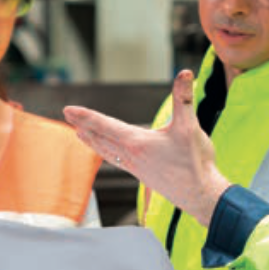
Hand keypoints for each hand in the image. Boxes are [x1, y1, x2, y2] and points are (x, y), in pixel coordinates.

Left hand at [64, 70, 230, 226]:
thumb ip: (184, 99)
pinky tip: (109, 153)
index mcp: (137, 142)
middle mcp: (131, 156)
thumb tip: (184, 73)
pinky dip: (107, 153)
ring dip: (93, 141)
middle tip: (67, 116)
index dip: (86, 115)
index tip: (68, 110)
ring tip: (80, 135)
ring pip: (108, 151)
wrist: (200, 196)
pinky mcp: (143, 175)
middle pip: (101, 138)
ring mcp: (136, 167)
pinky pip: (118, 160)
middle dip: (84, 125)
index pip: (105, 125)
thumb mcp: (190, 126)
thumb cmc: (195, 163)